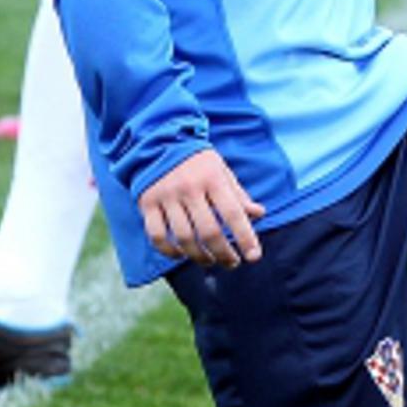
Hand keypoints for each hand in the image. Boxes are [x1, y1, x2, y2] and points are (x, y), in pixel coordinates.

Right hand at [137, 149, 265, 267]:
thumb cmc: (197, 163)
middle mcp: (189, 188)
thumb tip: (259, 214)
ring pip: (184, 238)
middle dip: (223, 254)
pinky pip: (157, 236)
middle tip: (232, 262)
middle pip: (209, 232)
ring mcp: (166, 196)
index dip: (245, 237)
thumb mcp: (222, 172)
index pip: (233, 213)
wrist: (157, 143)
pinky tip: (182, 255)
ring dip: (200, 257)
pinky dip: (170, 251)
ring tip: (210, 261)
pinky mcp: (147, 203)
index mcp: (212, 178)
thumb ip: (238, 195)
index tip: (253, 256)